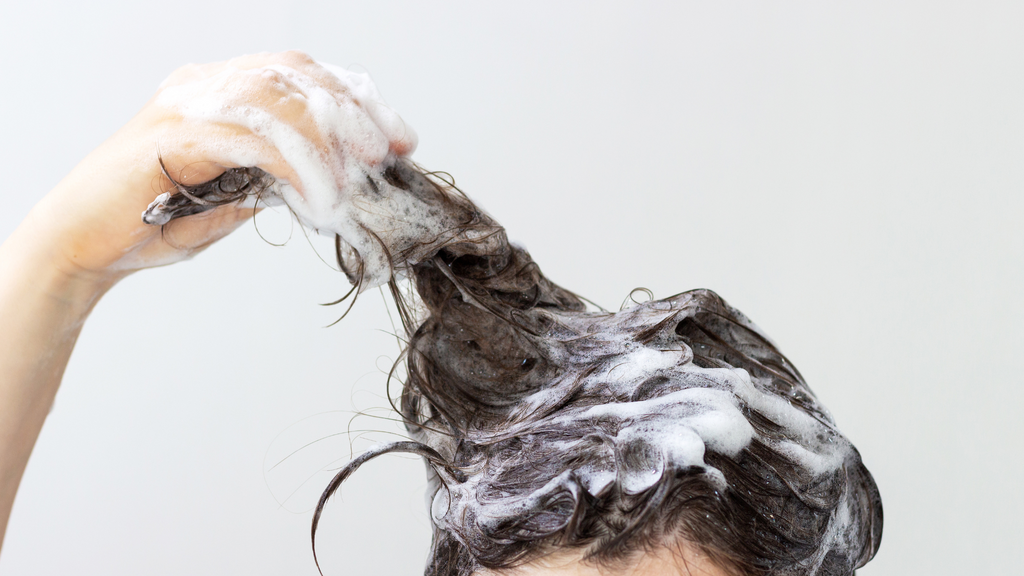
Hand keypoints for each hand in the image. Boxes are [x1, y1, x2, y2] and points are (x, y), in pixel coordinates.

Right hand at [0, 51, 417, 552]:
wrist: (87, 247)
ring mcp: (185, 106)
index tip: (400, 138)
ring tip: (355, 180)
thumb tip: (344, 176)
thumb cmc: (158, 220)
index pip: (303, 75)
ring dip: (325, 139)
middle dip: (351, 112)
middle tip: (386, 153)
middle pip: (295, 74)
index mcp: (223, 91)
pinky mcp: (170, 138)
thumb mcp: (240, 193)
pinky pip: (245, 139)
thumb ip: (283, 175)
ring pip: (273, 98)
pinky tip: (317, 194)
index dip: (356, 100)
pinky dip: (291, 165)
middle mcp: (205, 86)